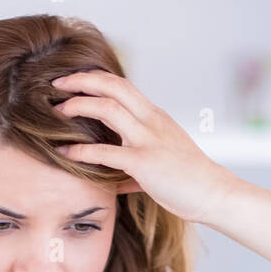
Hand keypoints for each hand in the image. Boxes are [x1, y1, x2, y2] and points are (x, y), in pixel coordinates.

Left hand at [51, 68, 236, 225]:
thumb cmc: (189, 181)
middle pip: (113, 85)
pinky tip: (65, 152)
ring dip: (78, 106)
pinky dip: (82, 150)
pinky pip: (106, 152)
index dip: (95, 79)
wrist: (213, 192)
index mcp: (155, 116)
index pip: (122, 85)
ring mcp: (148, 139)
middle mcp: (151, 120)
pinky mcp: (144, 162)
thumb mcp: (163, 162)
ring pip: (108, 108)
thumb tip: (115, 181)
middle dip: (81, 81)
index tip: (73, 82)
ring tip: (57, 111)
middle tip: (57, 85)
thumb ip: (135, 167)